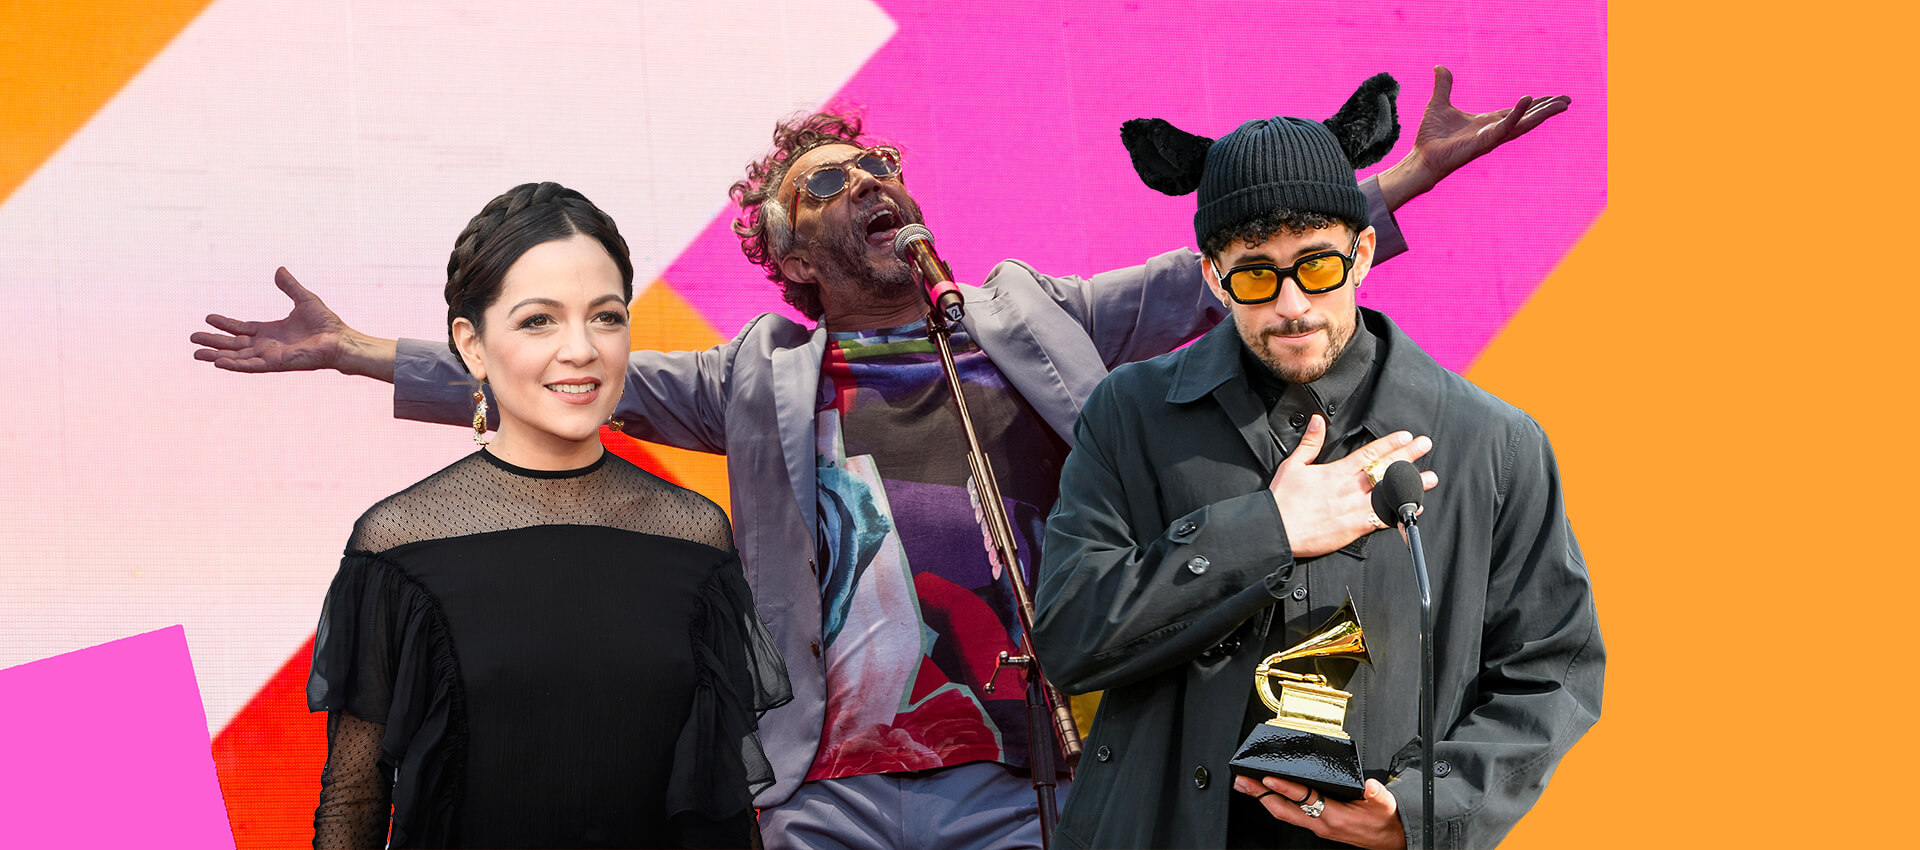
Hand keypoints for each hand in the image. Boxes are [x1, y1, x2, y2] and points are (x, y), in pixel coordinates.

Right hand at [190, 267, 396, 380]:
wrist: (340, 340)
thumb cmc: (326, 324)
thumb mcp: (304, 299)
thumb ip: (289, 286)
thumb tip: (279, 269)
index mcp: (271, 331)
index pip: (242, 328)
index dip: (224, 324)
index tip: (207, 318)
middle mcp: (268, 345)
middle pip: (234, 344)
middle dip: (214, 342)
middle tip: (193, 338)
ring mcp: (270, 356)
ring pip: (237, 357)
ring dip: (217, 356)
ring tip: (197, 354)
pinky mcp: (276, 364)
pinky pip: (251, 366)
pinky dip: (235, 365)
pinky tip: (218, 363)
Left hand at [1234, 774, 1406, 849]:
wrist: (1389, 839)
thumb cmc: (1383, 822)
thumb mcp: (1384, 805)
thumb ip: (1376, 794)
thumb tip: (1369, 785)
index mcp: (1335, 816)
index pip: (1305, 799)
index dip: (1286, 789)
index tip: (1269, 779)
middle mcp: (1321, 823)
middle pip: (1284, 809)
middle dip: (1261, 794)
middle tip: (1243, 781)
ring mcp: (1317, 826)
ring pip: (1284, 813)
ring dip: (1263, 799)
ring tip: (1246, 785)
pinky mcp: (1317, 825)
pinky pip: (1290, 814)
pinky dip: (1275, 803)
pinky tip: (1267, 795)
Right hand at [1268, 416, 1437, 558]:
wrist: (1278, 529)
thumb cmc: (1283, 500)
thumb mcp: (1293, 465)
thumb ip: (1310, 442)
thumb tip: (1319, 420)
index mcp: (1336, 472)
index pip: (1369, 453)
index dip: (1390, 443)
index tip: (1405, 436)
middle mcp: (1349, 488)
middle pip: (1384, 469)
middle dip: (1407, 456)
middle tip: (1424, 445)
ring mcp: (1354, 508)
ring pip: (1388, 493)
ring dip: (1410, 485)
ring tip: (1429, 478)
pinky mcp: (1354, 527)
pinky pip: (1382, 519)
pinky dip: (1399, 514)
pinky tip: (1413, 509)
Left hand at [1379, 65, 1571, 208]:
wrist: (1421, 158)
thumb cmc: (1430, 138)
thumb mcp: (1438, 104)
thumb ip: (1443, 86)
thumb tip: (1439, 67)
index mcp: (1487, 122)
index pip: (1517, 111)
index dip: (1534, 104)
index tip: (1553, 97)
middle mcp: (1493, 130)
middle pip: (1527, 117)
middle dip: (1547, 109)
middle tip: (1567, 100)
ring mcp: (1491, 137)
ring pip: (1523, 123)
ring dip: (1542, 113)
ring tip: (1562, 103)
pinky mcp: (1484, 142)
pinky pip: (1504, 126)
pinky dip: (1516, 114)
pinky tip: (1527, 100)